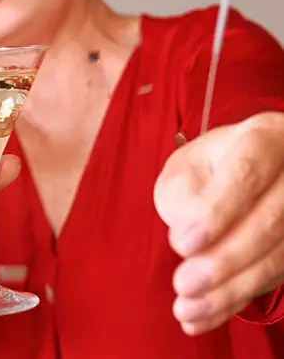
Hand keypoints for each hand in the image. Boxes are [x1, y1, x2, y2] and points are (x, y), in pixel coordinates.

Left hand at [154, 111, 283, 335]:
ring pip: (279, 256)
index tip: (181, 244)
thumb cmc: (210, 169)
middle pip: (271, 221)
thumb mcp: (187, 168)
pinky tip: (202, 318)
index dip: (217, 211)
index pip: (248, 173)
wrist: (243, 175)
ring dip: (230, 290)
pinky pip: (276, 278)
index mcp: (265, 138)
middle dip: (224, 260)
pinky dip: (236, 301)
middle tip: (183, 285)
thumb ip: (187, 196)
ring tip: (187, 311)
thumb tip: (192, 245)